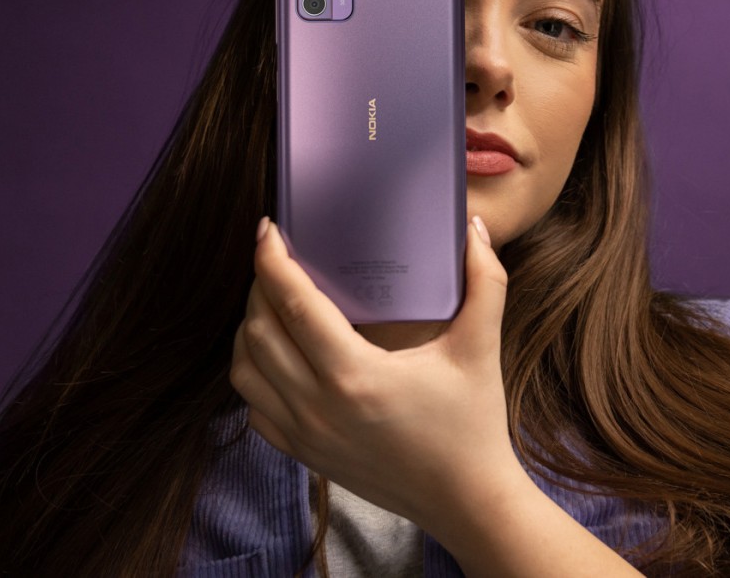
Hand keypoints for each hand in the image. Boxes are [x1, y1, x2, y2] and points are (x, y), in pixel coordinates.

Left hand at [229, 214, 514, 532]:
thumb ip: (484, 280)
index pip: (293, 305)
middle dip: (260, 285)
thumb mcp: (481, 346)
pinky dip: (252, 371)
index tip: (267, 229)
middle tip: (278, 258)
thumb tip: (474, 227)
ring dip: (249, 328)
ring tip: (272, 300)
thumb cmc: (473, 424)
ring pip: (244, 370)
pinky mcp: (304, 454)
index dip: (272, 260)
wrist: (467, 501)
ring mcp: (305, 435)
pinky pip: (254, 407)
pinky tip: (276, 352)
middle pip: (258, 331)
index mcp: (356, 375)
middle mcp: (318, 407)